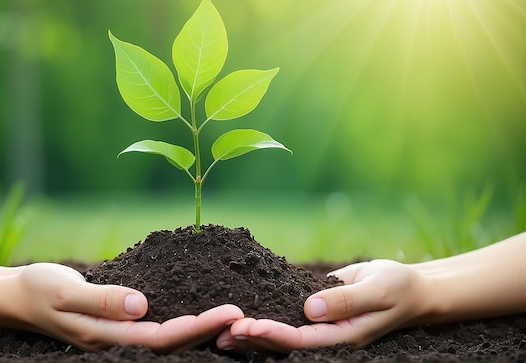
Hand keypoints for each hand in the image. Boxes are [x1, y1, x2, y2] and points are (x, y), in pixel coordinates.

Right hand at [12, 263, 243, 352]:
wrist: (17, 297)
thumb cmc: (39, 290)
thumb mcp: (66, 290)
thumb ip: (102, 300)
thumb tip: (141, 306)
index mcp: (106, 337)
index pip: (162, 339)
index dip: (198, 328)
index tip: (230, 312)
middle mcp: (117, 343)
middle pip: (172, 345)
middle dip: (210, 331)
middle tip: (245, 315)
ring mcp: (118, 338)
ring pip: (168, 342)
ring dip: (201, 332)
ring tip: (233, 319)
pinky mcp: (119, 328)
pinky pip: (157, 331)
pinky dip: (183, 325)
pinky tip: (199, 315)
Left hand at [217, 259, 428, 352]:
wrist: (408, 287)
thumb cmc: (398, 287)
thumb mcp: (378, 289)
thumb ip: (345, 300)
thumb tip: (311, 308)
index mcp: (343, 337)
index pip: (303, 340)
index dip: (274, 334)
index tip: (249, 325)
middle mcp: (328, 336)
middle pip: (285, 343)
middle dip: (254, 337)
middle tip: (224, 331)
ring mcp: (321, 326)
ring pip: (282, 335)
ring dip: (252, 334)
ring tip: (221, 332)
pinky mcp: (316, 312)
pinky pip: (288, 318)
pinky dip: (264, 318)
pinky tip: (241, 318)